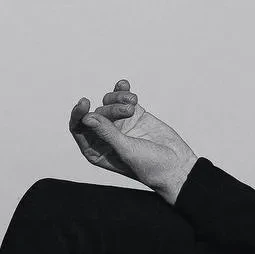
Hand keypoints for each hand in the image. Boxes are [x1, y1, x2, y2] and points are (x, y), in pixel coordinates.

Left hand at [68, 80, 196, 203]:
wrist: (177, 164)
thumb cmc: (150, 166)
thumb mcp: (126, 150)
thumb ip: (106, 133)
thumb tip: (86, 117)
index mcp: (97, 152)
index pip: (78, 130)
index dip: (78, 115)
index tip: (85, 103)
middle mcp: (105, 138)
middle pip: (96, 114)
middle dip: (110, 109)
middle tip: (129, 111)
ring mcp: (119, 125)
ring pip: (108, 103)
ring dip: (119, 99)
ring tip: (133, 104)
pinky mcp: (133, 115)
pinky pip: (122, 97)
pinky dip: (123, 91)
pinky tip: (127, 87)